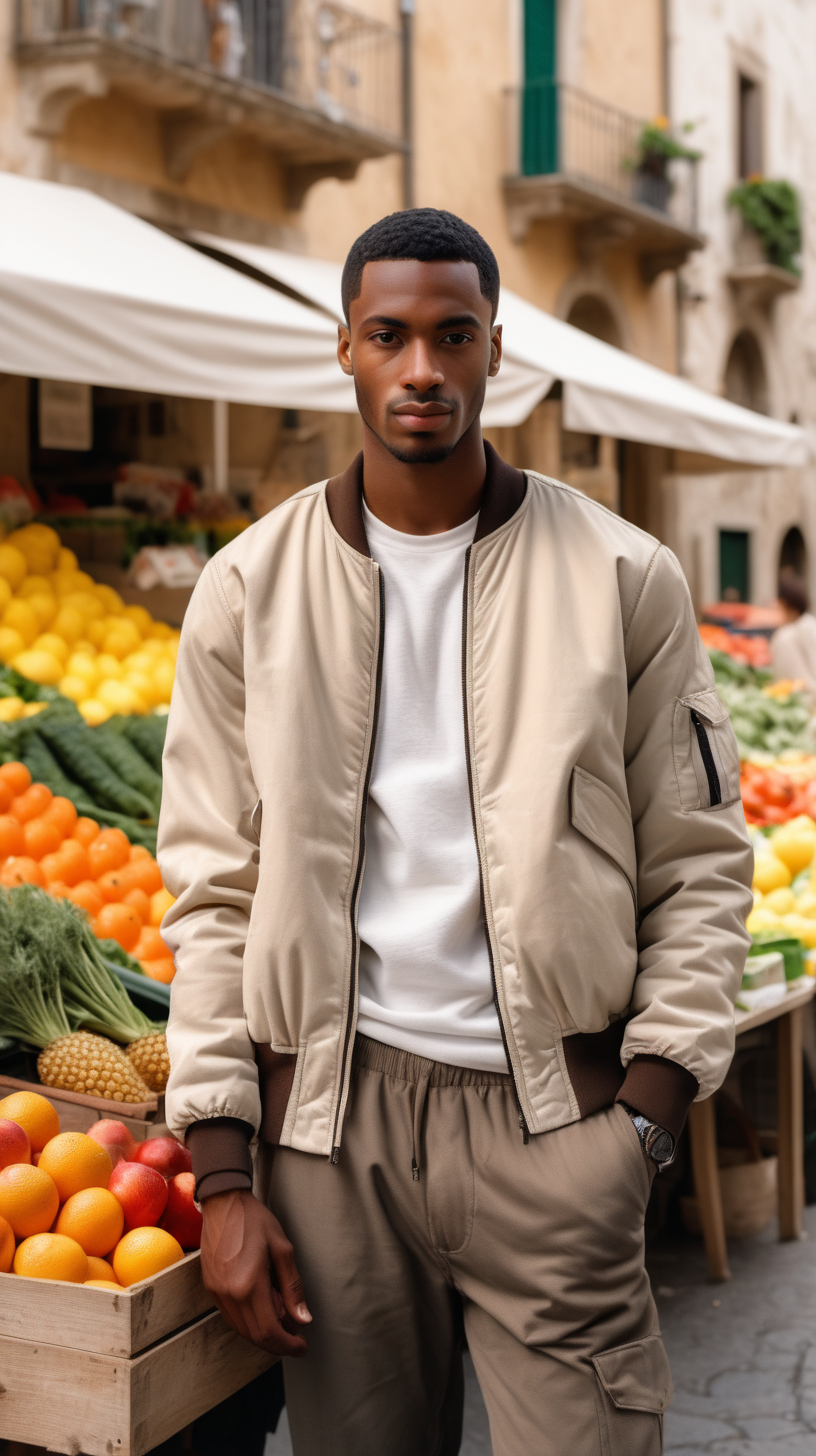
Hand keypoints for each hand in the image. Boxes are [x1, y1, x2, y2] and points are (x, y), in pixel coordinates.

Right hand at [200, 1188, 311, 1356]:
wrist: (223, 1202)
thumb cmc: (254, 1220)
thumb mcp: (283, 1249)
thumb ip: (293, 1287)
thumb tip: (303, 1319)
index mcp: (248, 1286)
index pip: (269, 1332)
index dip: (288, 1345)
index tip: (302, 1346)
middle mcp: (229, 1295)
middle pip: (255, 1336)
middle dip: (279, 1342)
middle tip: (297, 1336)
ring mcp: (216, 1293)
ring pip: (242, 1330)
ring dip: (264, 1333)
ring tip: (283, 1319)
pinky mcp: (210, 1288)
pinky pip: (232, 1317)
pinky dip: (250, 1321)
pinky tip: (263, 1309)